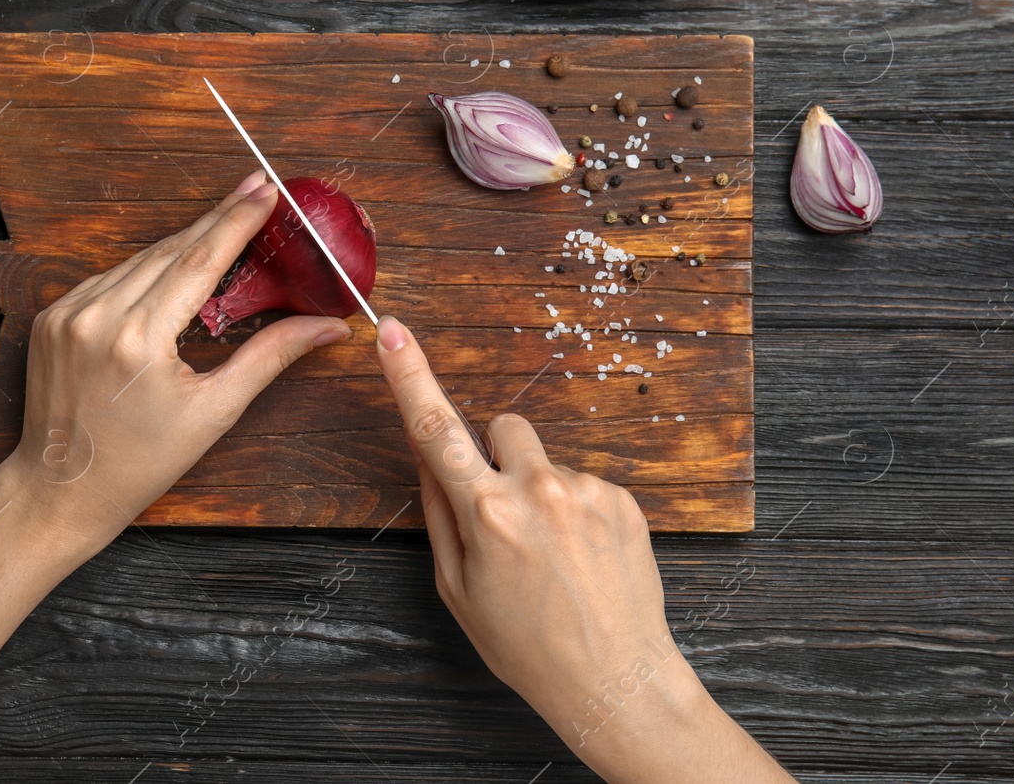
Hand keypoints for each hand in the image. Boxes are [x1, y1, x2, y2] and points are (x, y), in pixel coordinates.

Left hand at [0, 170, 352, 555]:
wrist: (62, 490)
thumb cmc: (140, 462)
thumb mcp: (214, 410)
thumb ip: (271, 356)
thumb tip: (327, 326)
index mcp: (138, 340)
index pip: (199, 260)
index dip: (237, 220)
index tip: (265, 189)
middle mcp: (97, 317)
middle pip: (171, 250)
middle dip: (217, 220)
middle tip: (256, 190)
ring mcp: (68, 314)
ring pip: (139, 260)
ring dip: (182, 243)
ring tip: (225, 226)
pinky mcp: (51, 317)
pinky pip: (109, 278)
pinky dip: (143, 270)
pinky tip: (172, 267)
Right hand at [374, 316, 794, 783]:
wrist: (615, 681)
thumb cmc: (527, 645)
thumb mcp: (458, 588)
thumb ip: (440, 512)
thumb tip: (427, 456)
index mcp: (487, 513)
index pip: (435, 429)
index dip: (408, 375)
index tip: (391, 331)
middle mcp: (538, 489)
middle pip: (501, 427)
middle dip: (496, 457)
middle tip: (505, 517)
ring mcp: (586, 490)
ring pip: (543, 460)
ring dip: (540, 490)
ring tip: (553, 556)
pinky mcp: (622, 498)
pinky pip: (582, 483)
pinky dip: (576, 511)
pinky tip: (582, 558)